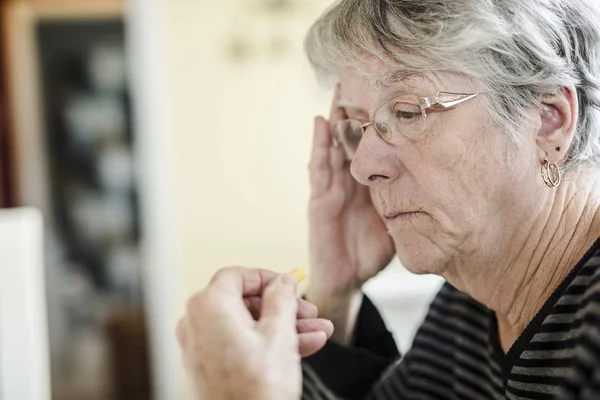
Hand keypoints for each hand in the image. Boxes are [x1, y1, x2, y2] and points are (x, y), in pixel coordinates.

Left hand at [176, 267, 333, 399]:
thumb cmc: (255, 390)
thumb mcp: (279, 332)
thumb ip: (282, 298)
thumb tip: (283, 282)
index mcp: (208, 306)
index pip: (237, 275)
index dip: (268, 278)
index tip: (289, 285)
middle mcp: (197, 324)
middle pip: (244, 301)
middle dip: (283, 307)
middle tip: (308, 312)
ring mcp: (200, 347)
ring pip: (247, 325)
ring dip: (283, 327)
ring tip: (316, 332)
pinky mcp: (208, 367)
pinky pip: (240, 344)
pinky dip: (267, 343)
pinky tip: (302, 347)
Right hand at [308, 85, 394, 297]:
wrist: (346, 279)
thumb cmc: (370, 250)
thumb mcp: (398, 220)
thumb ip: (410, 199)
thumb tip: (442, 181)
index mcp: (368, 182)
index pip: (374, 144)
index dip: (379, 120)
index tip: (390, 92)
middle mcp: (348, 180)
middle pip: (352, 138)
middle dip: (355, 109)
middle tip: (360, 76)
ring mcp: (331, 188)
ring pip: (333, 146)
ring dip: (335, 118)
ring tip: (338, 89)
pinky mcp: (318, 202)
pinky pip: (319, 170)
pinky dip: (319, 146)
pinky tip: (321, 124)